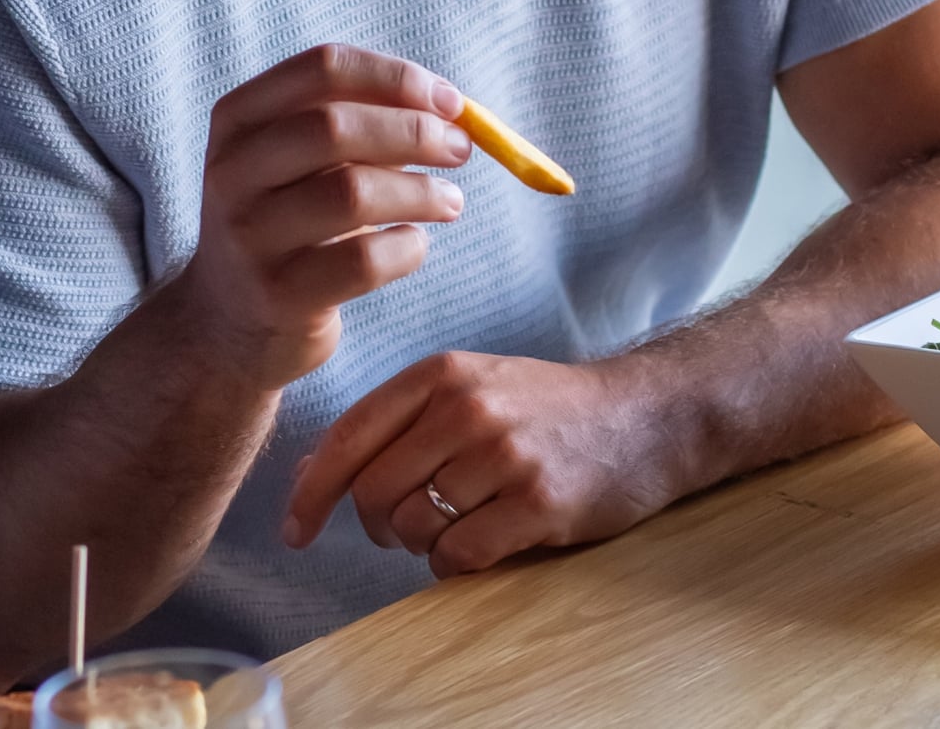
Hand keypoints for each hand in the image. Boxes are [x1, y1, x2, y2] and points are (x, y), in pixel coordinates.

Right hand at [162, 45, 472, 391]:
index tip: (450, 103)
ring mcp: (248, 236)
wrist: (232, 321)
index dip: (396, 78)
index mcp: (238, 119)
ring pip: (352, 193)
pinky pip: (363, 261)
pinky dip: (407, 248)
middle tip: (460, 149)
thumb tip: (448, 107)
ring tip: (450, 202)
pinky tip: (413, 245)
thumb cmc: (290, 221)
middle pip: (334, 126)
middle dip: (415, 132)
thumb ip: (362, 123)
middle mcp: (232, 171)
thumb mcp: (303, 161)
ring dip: (420, 192)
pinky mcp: (277, 295)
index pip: (323, 68)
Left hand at [281, 352, 682, 574]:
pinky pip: (460, 555)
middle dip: (377, 525)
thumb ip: (390, 426)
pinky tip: (482, 546)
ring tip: (457, 526)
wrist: (645, 416)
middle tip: (404, 528)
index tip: (294, 530)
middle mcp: (466, 407)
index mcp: (440, 373)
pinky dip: (457, 565)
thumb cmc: (543, 409)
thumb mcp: (465, 390)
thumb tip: (303, 476)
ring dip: (423, 544)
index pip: (349, 435)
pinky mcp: (538, 501)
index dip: (312, 490)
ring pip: (415, 527)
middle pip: (373, 490)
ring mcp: (504, 454)